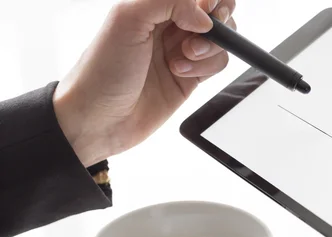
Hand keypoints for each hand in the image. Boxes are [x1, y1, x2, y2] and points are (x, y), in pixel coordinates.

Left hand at [53, 0, 235, 166]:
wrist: (99, 119)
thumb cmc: (102, 71)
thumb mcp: (127, 20)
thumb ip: (169, 2)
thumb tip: (204, 18)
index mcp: (152, 6)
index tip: (207, 9)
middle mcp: (169, 26)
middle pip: (215, 13)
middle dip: (218, 21)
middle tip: (203, 33)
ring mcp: (181, 52)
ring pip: (220, 40)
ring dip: (208, 48)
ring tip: (181, 58)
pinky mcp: (190, 78)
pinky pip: (216, 64)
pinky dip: (206, 68)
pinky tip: (179, 73)